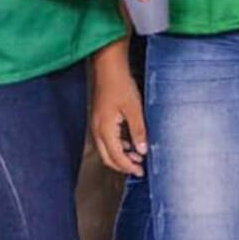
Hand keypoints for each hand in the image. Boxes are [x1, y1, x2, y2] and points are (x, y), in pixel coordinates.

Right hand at [90, 54, 147, 175]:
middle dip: (123, 165)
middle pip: (108, 157)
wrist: (108, 68)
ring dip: (120, 155)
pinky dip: (117, 145)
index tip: (140, 171)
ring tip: (137, 156)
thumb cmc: (120, 85)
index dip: (128, 166)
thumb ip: (138, 131)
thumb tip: (142, 150)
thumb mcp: (134, 108)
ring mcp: (96, 124)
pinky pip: (106, 139)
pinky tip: (129, 143)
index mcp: (105, 129)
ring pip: (106, 149)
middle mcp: (97, 130)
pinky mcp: (99, 119)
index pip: (116, 156)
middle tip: (138, 168)